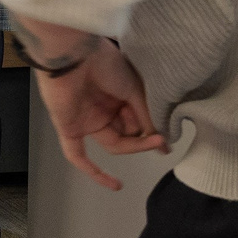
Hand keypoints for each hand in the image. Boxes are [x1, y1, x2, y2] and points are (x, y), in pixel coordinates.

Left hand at [35, 40, 165, 188]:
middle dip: (143, 136)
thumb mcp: (135, 90)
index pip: (138, 121)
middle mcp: (101, 107)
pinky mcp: (69, 127)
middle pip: (127, 133)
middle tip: (160, 137)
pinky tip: (115, 185)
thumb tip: (163, 143)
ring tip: (153, 141)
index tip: (168, 143)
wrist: (71, 52)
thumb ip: (148, 117)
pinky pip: (77, 155)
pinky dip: (94, 172)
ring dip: (133, 146)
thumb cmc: (103, 62)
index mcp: (117, 94)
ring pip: (112, 143)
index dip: (152, 132)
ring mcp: (85, 118)